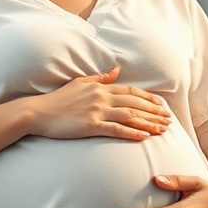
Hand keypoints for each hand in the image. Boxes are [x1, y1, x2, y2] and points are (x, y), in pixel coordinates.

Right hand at [25, 66, 170, 140]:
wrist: (38, 112)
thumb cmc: (58, 99)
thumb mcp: (80, 83)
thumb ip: (100, 78)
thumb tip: (117, 70)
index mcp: (100, 87)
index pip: (131, 91)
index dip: (148, 98)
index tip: (161, 105)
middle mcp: (101, 97)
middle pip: (135, 103)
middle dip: (154, 112)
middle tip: (168, 120)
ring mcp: (96, 111)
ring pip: (130, 116)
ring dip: (148, 123)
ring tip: (162, 130)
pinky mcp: (90, 125)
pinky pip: (116, 129)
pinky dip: (132, 133)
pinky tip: (144, 137)